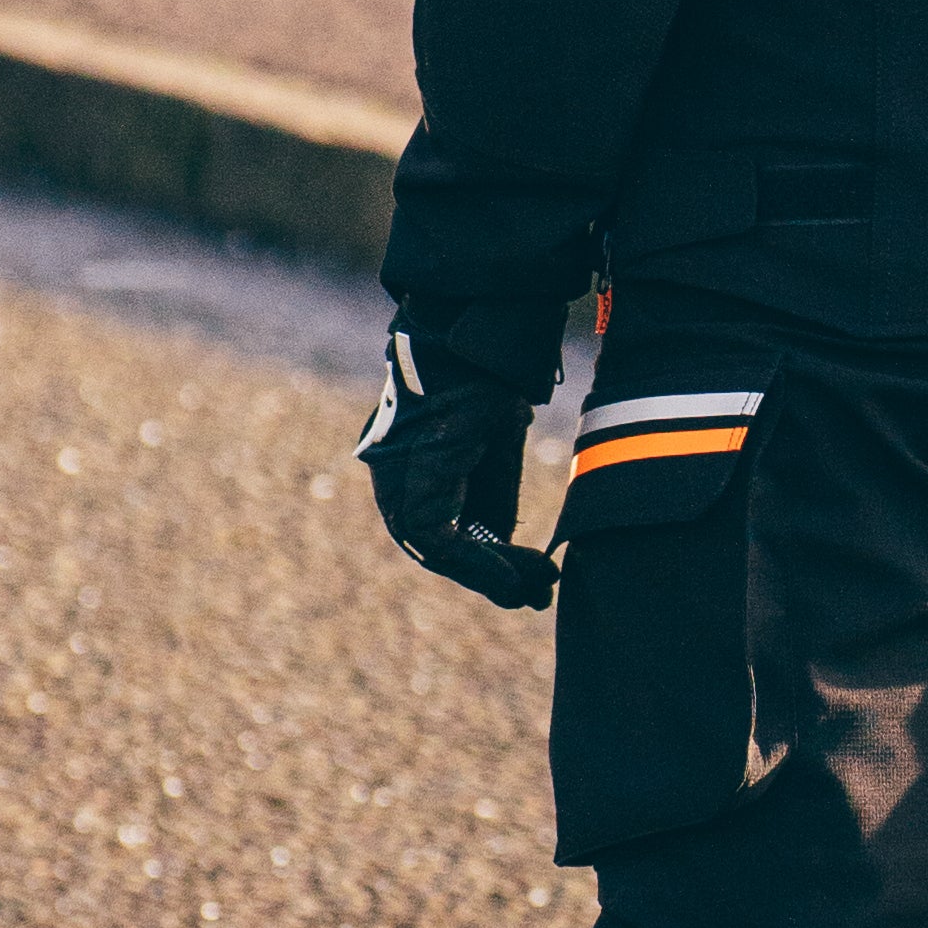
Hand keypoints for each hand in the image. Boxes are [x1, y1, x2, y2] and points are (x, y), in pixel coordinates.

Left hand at [355, 319, 558, 611]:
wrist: (483, 332)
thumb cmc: (487, 380)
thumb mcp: (495, 450)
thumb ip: (492, 499)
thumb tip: (501, 553)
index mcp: (406, 465)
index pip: (436, 530)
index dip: (481, 561)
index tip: (528, 580)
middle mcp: (391, 474)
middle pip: (433, 547)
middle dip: (486, 576)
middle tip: (536, 594)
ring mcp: (396, 474)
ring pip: (434, 550)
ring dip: (489, 574)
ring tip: (537, 586)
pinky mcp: (414, 474)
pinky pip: (440, 538)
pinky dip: (481, 562)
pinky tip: (519, 572)